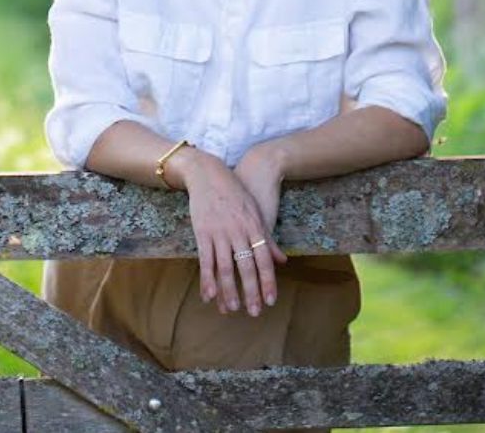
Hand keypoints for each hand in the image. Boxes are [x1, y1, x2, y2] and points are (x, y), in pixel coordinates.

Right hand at [173, 148, 284, 316]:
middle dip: (251, 291)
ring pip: (225, 267)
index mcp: (254, 226)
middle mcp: (238, 231)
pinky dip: (207, 279)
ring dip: (228, 290)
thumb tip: (282, 261)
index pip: (264, 259)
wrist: (208, 172)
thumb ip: (267, 237)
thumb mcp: (255, 211)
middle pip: (246, 266)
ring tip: (232, 309)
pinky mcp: (202, 232)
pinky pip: (205, 260)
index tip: (271, 301)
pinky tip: (209, 295)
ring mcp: (219, 232)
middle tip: (254, 312)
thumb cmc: (235, 192)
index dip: (268, 281)